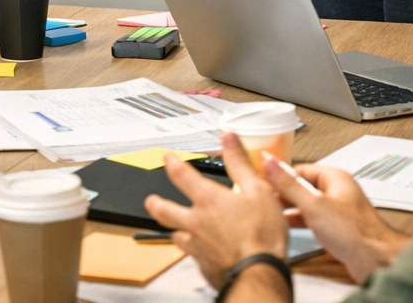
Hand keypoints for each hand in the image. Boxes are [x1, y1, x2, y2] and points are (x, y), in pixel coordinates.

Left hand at [144, 133, 289, 288]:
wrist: (259, 273)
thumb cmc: (262, 234)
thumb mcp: (257, 190)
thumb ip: (240, 163)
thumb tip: (229, 139)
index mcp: (208, 201)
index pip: (181, 175)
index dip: (172, 163)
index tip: (167, 158)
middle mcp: (196, 223)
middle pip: (165, 211)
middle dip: (156, 203)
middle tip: (151, 200)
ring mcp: (197, 246)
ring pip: (176, 236)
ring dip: (175, 230)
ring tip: (175, 229)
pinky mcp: (204, 266)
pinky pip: (192, 256)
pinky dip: (194, 251)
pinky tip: (199, 252)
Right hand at [260, 157, 408, 283]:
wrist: (374, 260)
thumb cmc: (354, 232)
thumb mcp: (313, 204)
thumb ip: (289, 184)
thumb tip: (270, 163)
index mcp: (335, 178)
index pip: (301, 169)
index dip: (281, 175)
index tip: (264, 179)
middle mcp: (338, 191)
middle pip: (304, 186)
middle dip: (284, 193)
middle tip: (265, 198)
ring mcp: (338, 210)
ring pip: (308, 204)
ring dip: (291, 208)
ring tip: (273, 212)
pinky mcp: (338, 227)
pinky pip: (314, 219)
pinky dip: (300, 221)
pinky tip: (290, 227)